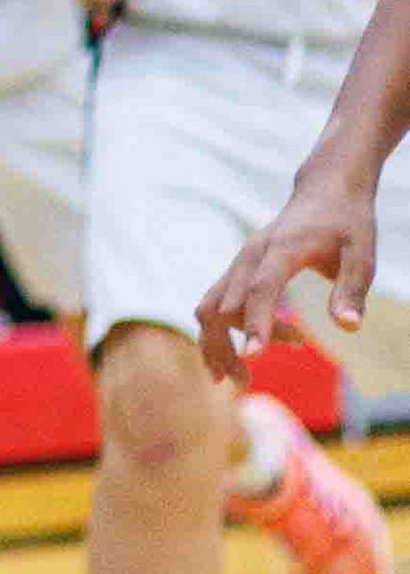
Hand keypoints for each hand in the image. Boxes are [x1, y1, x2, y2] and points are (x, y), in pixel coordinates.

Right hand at [197, 170, 380, 382]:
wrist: (325, 190)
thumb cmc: (347, 223)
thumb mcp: (362, 255)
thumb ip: (353, 290)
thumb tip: (347, 327)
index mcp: (281, 249)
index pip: (261, 288)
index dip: (256, 322)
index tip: (254, 358)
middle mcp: (250, 255)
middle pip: (221, 305)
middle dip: (224, 347)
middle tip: (244, 382)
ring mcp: (240, 262)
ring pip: (211, 306)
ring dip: (218, 342)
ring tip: (244, 373)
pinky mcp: (239, 270)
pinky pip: (219, 303)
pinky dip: (229, 329)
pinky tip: (263, 343)